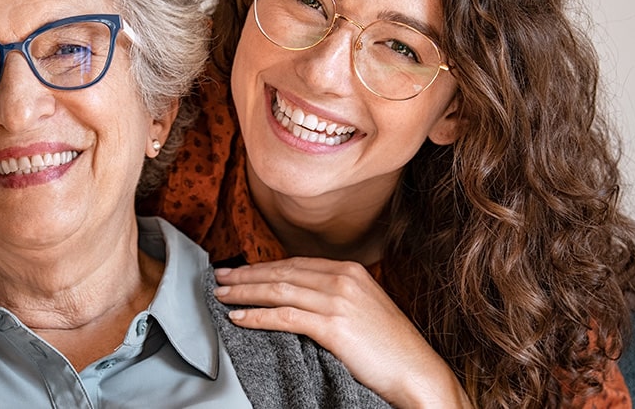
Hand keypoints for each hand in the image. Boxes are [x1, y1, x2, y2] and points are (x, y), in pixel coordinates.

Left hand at [214, 257, 471, 407]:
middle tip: (219, 276)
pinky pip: (284, 316)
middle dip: (246, 274)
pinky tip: (239, 318)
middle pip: (282, 272)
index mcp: (351, 270)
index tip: (240, 270)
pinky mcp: (333, 325)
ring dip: (244, 292)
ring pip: (278, 290)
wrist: (416, 370)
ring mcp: (338, 300)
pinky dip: (257, 316)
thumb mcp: (364, 308)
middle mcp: (343, 278)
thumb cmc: (390, 348)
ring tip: (221, 295)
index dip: (263, 266)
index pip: (295, 263)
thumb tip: (300, 297)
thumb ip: (335, 296)